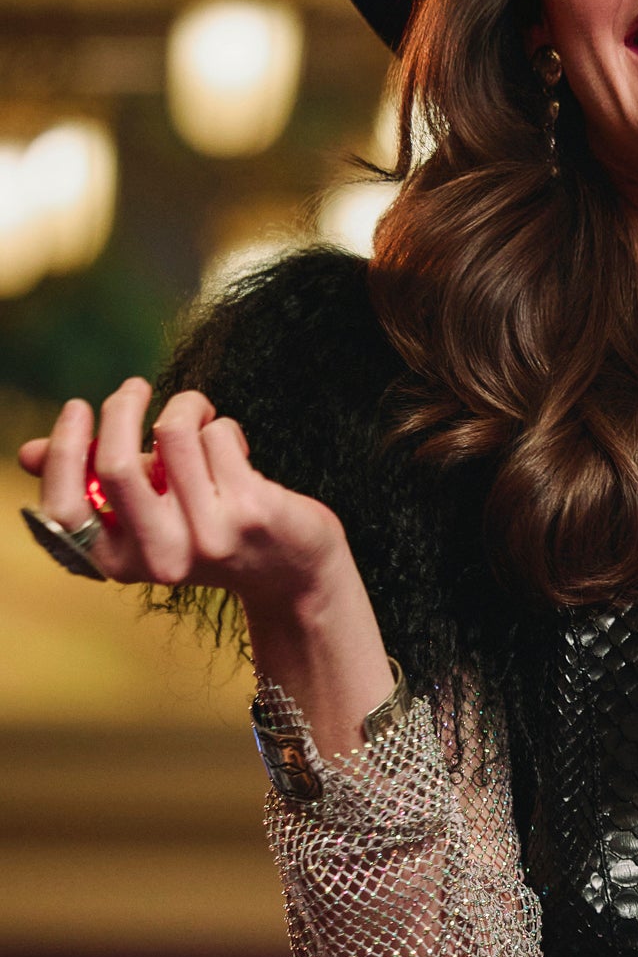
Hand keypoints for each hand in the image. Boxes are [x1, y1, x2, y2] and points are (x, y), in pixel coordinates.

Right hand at [18, 379, 347, 606]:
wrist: (293, 568)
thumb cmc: (209, 526)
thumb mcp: (147, 511)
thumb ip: (95, 483)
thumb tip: (26, 453)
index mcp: (121, 563)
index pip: (66, 507)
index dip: (65, 449)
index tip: (79, 407)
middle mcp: (162, 558)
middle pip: (115, 466)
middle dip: (121, 408)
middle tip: (134, 388)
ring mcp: (209, 537)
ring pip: (173, 435)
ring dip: (185, 407)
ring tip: (198, 415)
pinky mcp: (251, 512)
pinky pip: (217, 434)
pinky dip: (222, 426)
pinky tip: (235, 447)